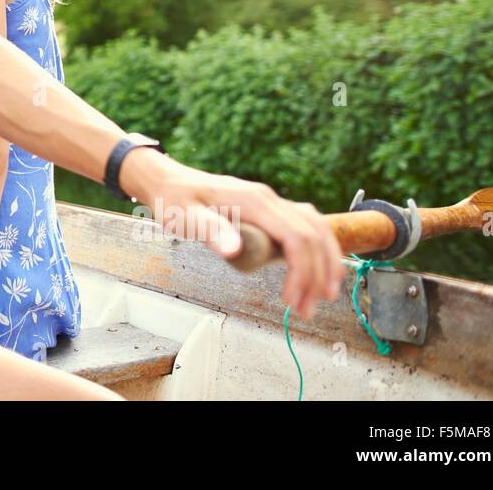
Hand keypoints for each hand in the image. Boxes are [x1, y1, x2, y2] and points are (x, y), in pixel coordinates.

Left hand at [123, 149, 344, 319]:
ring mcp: (271, 203)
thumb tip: (233, 249)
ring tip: (321, 296)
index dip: (302, 271)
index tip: (292, 300)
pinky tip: (317, 269)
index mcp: (254, 201)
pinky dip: (319, 249)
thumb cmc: (174, 200)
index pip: (296, 237)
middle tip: (307, 310)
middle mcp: (269, 199)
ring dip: (325, 263)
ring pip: (316, 229)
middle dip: (317, 275)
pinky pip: (307, 226)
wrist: (167, 181)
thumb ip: (210, 231)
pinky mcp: (270, 211)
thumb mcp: (185, 217)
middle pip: (313, 235)